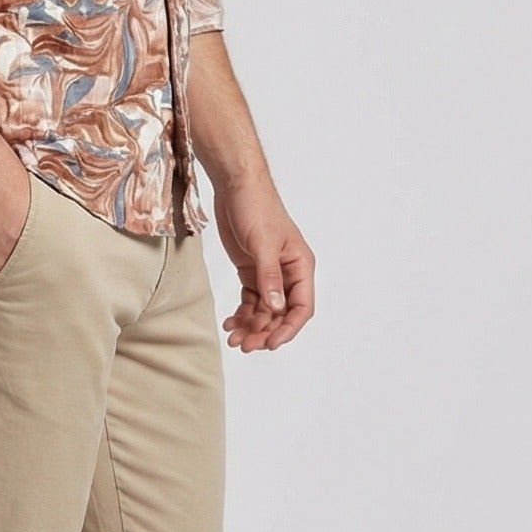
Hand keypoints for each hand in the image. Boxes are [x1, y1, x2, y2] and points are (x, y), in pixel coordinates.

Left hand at [213, 179, 314, 350]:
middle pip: (281, 313)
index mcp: (301, 266)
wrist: (235, 187)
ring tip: (233, 338)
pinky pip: (250, 300)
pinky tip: (230, 322)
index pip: (301, 307)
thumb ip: (269, 278)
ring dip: (251, 326)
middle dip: (264, 331)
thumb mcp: (262, 244)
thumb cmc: (256, 207)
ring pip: (264, 310)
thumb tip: (276, 309)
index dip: (287, 328)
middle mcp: (288, 273)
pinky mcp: (251, 271)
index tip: (270, 343)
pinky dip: (241, 313)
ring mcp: (269, 274)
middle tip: (244, 345)